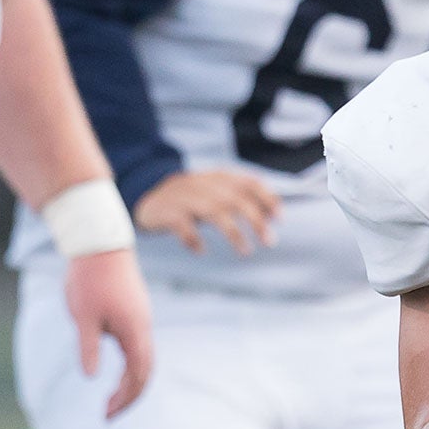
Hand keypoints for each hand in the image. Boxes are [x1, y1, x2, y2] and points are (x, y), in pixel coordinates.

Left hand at [64, 248, 153, 417]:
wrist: (102, 245)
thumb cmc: (90, 280)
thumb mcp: (83, 316)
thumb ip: (89, 347)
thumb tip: (92, 377)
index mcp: (134, 329)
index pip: (139, 372)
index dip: (128, 397)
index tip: (110, 413)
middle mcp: (143, 326)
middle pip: (145, 369)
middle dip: (130, 395)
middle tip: (108, 414)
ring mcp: (140, 319)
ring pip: (143, 358)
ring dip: (130, 382)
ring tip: (110, 400)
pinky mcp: (134, 313)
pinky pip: (139, 347)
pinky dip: (130, 367)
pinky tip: (117, 373)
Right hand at [134, 170, 280, 255]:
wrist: (149, 198)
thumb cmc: (192, 199)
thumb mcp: (217, 193)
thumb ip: (241, 199)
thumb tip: (272, 216)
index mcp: (220, 177)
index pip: (250, 183)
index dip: (267, 199)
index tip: (280, 219)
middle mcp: (204, 183)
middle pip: (235, 199)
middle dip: (256, 220)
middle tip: (269, 241)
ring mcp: (184, 197)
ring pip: (213, 211)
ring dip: (233, 232)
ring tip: (245, 251)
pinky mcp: (167, 211)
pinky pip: (182, 224)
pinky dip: (193, 238)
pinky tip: (201, 250)